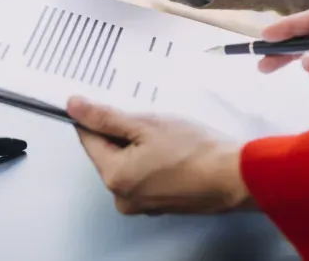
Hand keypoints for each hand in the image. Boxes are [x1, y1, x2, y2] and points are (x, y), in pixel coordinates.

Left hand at [66, 96, 251, 214]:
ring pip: (128, 163)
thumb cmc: (196, 152)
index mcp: (114, 176)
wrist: (233, 176)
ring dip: (139, 146)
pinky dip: (153, 161)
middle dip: (123, 133)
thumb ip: (105, 117)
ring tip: (166, 137)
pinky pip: (145, 176)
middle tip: (149, 122)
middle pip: (108, 153)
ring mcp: (141, 204)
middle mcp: (122, 197)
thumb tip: (75, 108)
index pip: (88, 139)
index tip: (103, 105)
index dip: (94, 118)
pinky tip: (173, 152)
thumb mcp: (145, 124)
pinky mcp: (159, 204)